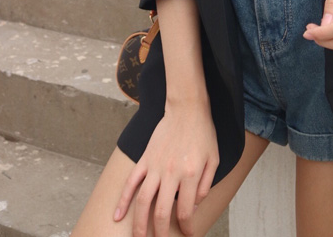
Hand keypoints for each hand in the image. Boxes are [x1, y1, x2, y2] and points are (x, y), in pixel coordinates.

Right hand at [113, 98, 218, 236]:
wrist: (187, 108)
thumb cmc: (203, 133)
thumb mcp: (214, 159)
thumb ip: (205, 185)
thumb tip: (193, 207)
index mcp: (190, 174)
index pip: (185, 211)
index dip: (186, 227)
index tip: (187, 233)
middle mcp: (171, 173)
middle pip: (161, 212)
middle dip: (160, 233)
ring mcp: (155, 166)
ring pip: (143, 201)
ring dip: (139, 224)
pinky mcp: (145, 159)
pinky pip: (131, 182)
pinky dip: (123, 200)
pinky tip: (118, 216)